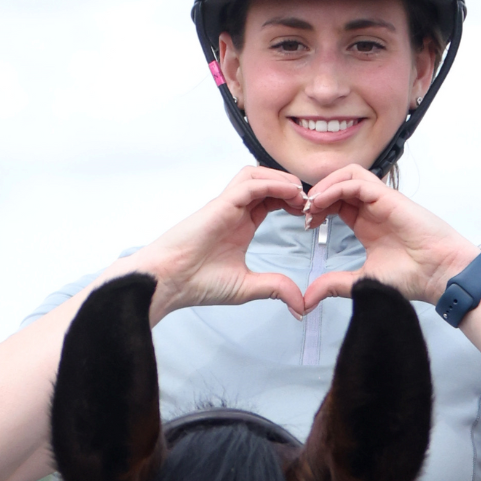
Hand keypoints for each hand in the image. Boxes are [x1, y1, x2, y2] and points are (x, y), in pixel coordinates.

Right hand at [125, 167, 313, 320]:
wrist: (169, 281)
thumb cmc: (196, 283)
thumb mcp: (247, 287)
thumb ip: (275, 290)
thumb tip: (300, 306)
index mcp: (241, 226)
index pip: (271, 200)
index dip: (292, 203)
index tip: (309, 216)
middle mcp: (234, 211)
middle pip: (268, 182)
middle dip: (292, 188)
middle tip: (311, 204)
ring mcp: (227, 205)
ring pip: (258, 174)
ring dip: (282, 180)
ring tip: (301, 196)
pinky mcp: (220, 203)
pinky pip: (250, 184)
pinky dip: (272, 184)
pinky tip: (290, 194)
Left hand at [300, 167, 478, 310]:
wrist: (438, 275)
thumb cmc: (411, 278)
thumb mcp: (361, 283)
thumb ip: (334, 286)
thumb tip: (307, 299)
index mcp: (366, 223)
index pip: (337, 202)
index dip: (318, 208)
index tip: (306, 224)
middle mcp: (373, 208)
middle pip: (339, 184)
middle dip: (317, 195)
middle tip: (303, 212)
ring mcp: (381, 201)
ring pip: (348, 175)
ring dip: (325, 186)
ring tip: (311, 205)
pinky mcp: (389, 197)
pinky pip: (357, 182)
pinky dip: (335, 188)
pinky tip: (322, 203)